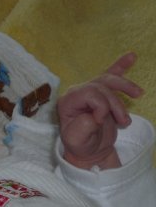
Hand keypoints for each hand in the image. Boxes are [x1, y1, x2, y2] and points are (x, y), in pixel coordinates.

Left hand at [57, 52, 143, 169]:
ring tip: (138, 94)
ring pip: (108, 80)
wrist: (89, 149)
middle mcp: (77, 93)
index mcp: (67, 102)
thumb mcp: (77, 141)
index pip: (88, 93)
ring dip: (125, 86)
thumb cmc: (81, 145)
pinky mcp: (102, 93)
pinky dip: (121, 65)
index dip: (101, 106)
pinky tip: (132, 56)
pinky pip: (111, 74)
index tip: (101, 121)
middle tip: (124, 122)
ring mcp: (89, 90)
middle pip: (101, 87)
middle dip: (115, 104)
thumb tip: (94, 116)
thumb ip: (83, 128)